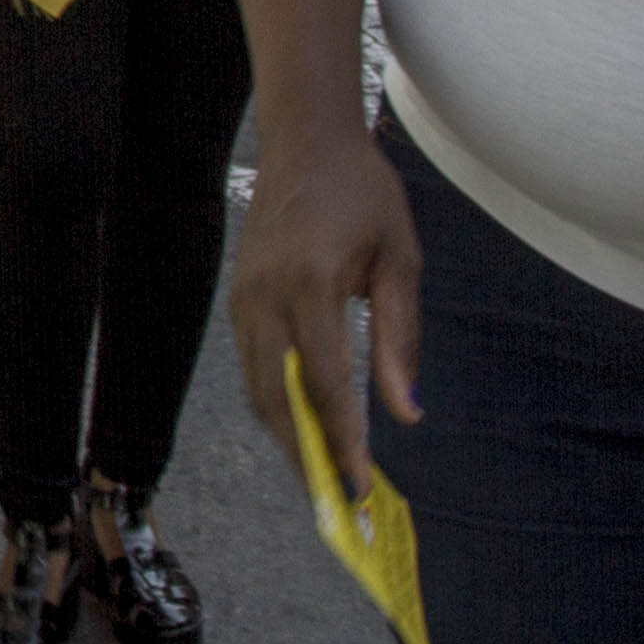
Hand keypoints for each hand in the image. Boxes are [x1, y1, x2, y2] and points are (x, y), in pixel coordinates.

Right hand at [230, 122, 420, 504]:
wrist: (306, 139)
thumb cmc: (363, 192)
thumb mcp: (401, 259)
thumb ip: (400, 338)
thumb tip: (406, 412)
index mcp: (308, 282)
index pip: (324, 381)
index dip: (342, 440)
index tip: (362, 486)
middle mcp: (264, 295)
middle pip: (277, 398)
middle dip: (307, 457)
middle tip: (339, 504)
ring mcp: (242, 297)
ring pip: (257, 389)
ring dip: (289, 437)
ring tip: (323, 477)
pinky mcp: (237, 298)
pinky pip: (251, 366)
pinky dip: (275, 404)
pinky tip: (303, 427)